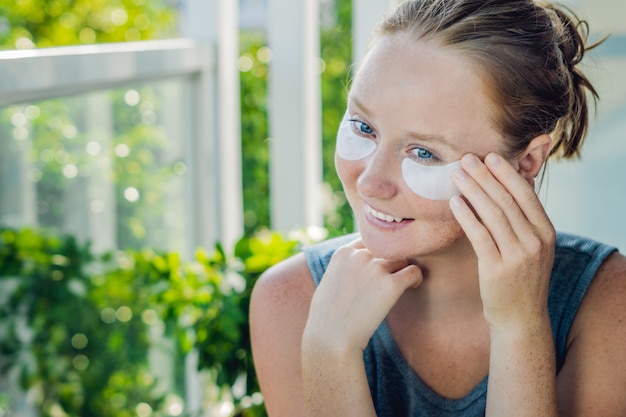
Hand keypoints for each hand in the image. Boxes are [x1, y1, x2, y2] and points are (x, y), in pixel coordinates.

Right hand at [304, 238, 421, 350]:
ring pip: (402, 258)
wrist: (330, 338)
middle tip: (392, 278)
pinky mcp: (391, 285)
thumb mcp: (329, 282)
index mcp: (343, 253)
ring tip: (403, 284)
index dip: (376, 254)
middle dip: (391, 262)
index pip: (369, 241)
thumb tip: (358, 270)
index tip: (379, 269)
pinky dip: (416, 278)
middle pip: (387, 249)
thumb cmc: (327, 318)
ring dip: (403, 270)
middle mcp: (360, 256)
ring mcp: (376, 269)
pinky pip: (414, 272)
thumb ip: (344, 269)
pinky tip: (412, 288)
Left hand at [449, 153, 555, 329]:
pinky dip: (466, 216)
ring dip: (472, 190)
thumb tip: (512, 184)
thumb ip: (525, 219)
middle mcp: (535, 242)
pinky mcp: (497, 269)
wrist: (521, 319)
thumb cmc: (522, 278)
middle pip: (506, 200)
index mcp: (546, 232)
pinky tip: (455, 202)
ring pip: (492, 214)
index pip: (525, 194)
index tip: (490, 156)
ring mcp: (518, 256)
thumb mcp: (533, 247)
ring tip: (457, 175)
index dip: (506, 173)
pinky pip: (479, 235)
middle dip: (485, 176)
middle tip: (467, 158)